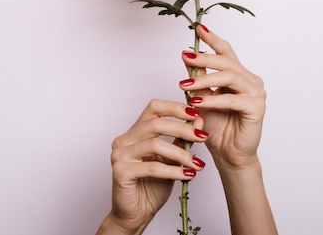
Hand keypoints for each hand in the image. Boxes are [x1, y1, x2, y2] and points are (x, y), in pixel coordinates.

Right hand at [96, 100, 208, 234]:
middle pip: (155, 123)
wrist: (137, 214)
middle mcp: (124, 140)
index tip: (195, 113)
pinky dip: (173, 171)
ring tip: (197, 163)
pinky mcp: (120, 171)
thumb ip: (182, 141)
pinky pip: (151, 167)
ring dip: (181, 153)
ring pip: (154, 144)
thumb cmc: (151, 187)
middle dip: (182, 129)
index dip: (174, 107)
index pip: (153, 108)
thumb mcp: (172, 160)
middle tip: (202, 137)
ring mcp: (119, 155)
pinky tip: (187, 175)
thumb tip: (199, 122)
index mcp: (134, 133)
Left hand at [180, 25, 266, 170]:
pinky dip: (213, 99)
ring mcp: (256, 93)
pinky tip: (198, 103)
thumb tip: (186, 55)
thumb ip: (197, 77)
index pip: (226, 51)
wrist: (227, 154)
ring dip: (205, 80)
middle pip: (226, 61)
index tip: (198, 28)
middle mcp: (250, 80)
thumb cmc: (216, 127)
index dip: (213, 39)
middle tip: (186, 57)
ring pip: (229, 77)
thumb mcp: (200, 97)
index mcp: (238, 75)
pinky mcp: (257, 108)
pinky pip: (232, 99)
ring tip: (185, 85)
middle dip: (204, 58)